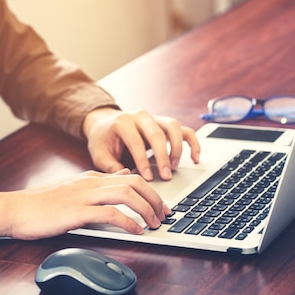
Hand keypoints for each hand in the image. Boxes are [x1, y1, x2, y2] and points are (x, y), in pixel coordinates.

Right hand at [0, 169, 169, 240]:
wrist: (14, 210)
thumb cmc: (39, 206)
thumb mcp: (72, 191)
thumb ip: (96, 187)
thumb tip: (121, 183)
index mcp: (90, 178)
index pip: (129, 177)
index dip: (150, 191)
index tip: (160, 205)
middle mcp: (90, 183)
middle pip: (134, 182)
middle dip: (155, 198)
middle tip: (164, 214)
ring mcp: (84, 195)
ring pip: (126, 194)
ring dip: (146, 209)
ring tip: (154, 224)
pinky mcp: (77, 211)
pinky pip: (110, 214)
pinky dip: (129, 222)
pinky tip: (136, 231)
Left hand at [82, 108, 200, 180]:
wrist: (105, 125)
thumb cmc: (103, 141)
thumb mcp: (99, 155)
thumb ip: (110, 166)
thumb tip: (126, 177)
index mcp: (122, 122)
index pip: (136, 141)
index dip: (143, 160)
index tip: (148, 178)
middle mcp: (140, 116)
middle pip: (157, 133)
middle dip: (163, 156)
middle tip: (165, 176)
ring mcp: (155, 118)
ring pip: (173, 127)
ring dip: (177, 148)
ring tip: (175, 168)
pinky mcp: (165, 124)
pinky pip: (184, 130)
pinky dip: (192, 142)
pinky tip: (195, 158)